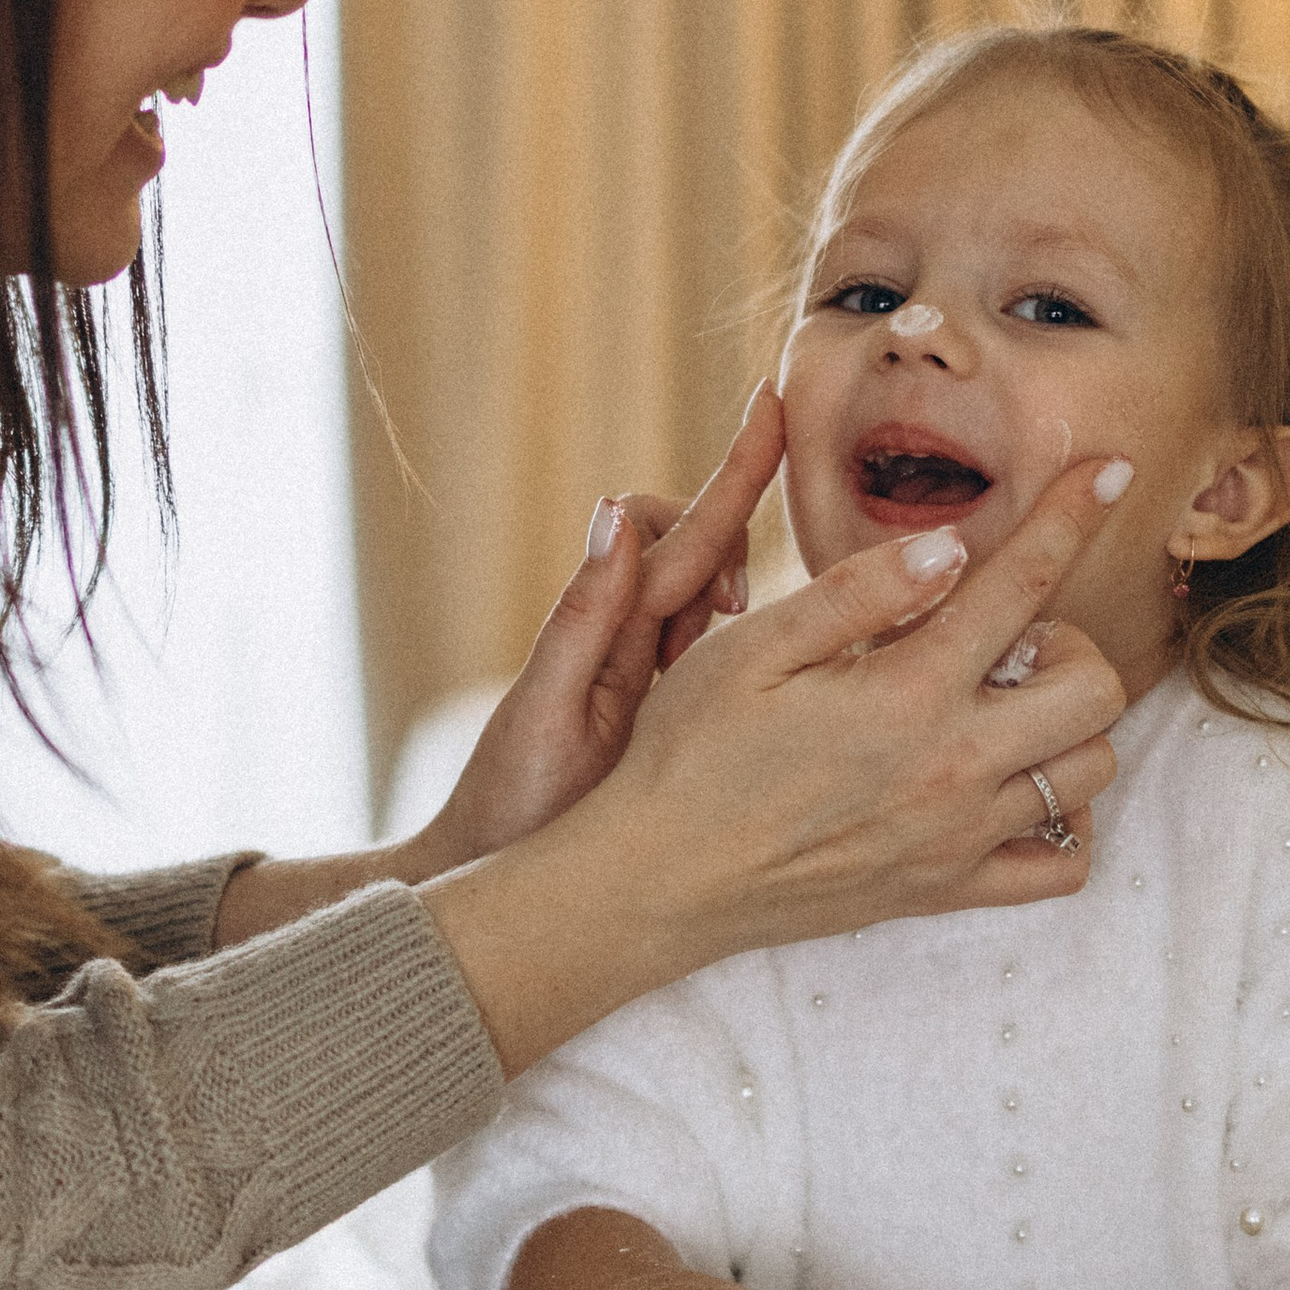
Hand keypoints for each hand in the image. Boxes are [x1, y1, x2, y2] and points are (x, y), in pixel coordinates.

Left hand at [414, 388, 783, 872]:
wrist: (493, 885)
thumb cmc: (512, 805)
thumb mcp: (546, 711)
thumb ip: (583, 616)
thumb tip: (614, 511)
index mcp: (607, 628)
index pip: (675, 532)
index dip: (729, 472)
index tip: (771, 404)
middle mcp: (636, 641)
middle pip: (703, 549)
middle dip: (739, 525)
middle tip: (740, 600)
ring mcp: (659, 680)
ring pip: (719, 600)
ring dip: (751, 590)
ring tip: (752, 639)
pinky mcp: (679, 722)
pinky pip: (729, 661)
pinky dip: (762, 643)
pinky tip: (797, 665)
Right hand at [585, 451, 1130, 953]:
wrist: (656, 882)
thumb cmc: (688, 752)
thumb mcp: (752, 650)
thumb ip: (860, 595)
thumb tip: (951, 547)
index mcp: (906, 691)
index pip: (1022, 584)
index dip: (1075, 514)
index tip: (1112, 472)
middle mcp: (952, 767)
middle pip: (1095, 688)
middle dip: (1071, 639)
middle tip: (1006, 637)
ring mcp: (958, 837)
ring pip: (1091, 772)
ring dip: (1068, 723)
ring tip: (1001, 704)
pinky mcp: (945, 889)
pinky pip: (1061, 866)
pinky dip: (1061, 821)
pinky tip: (1012, 784)